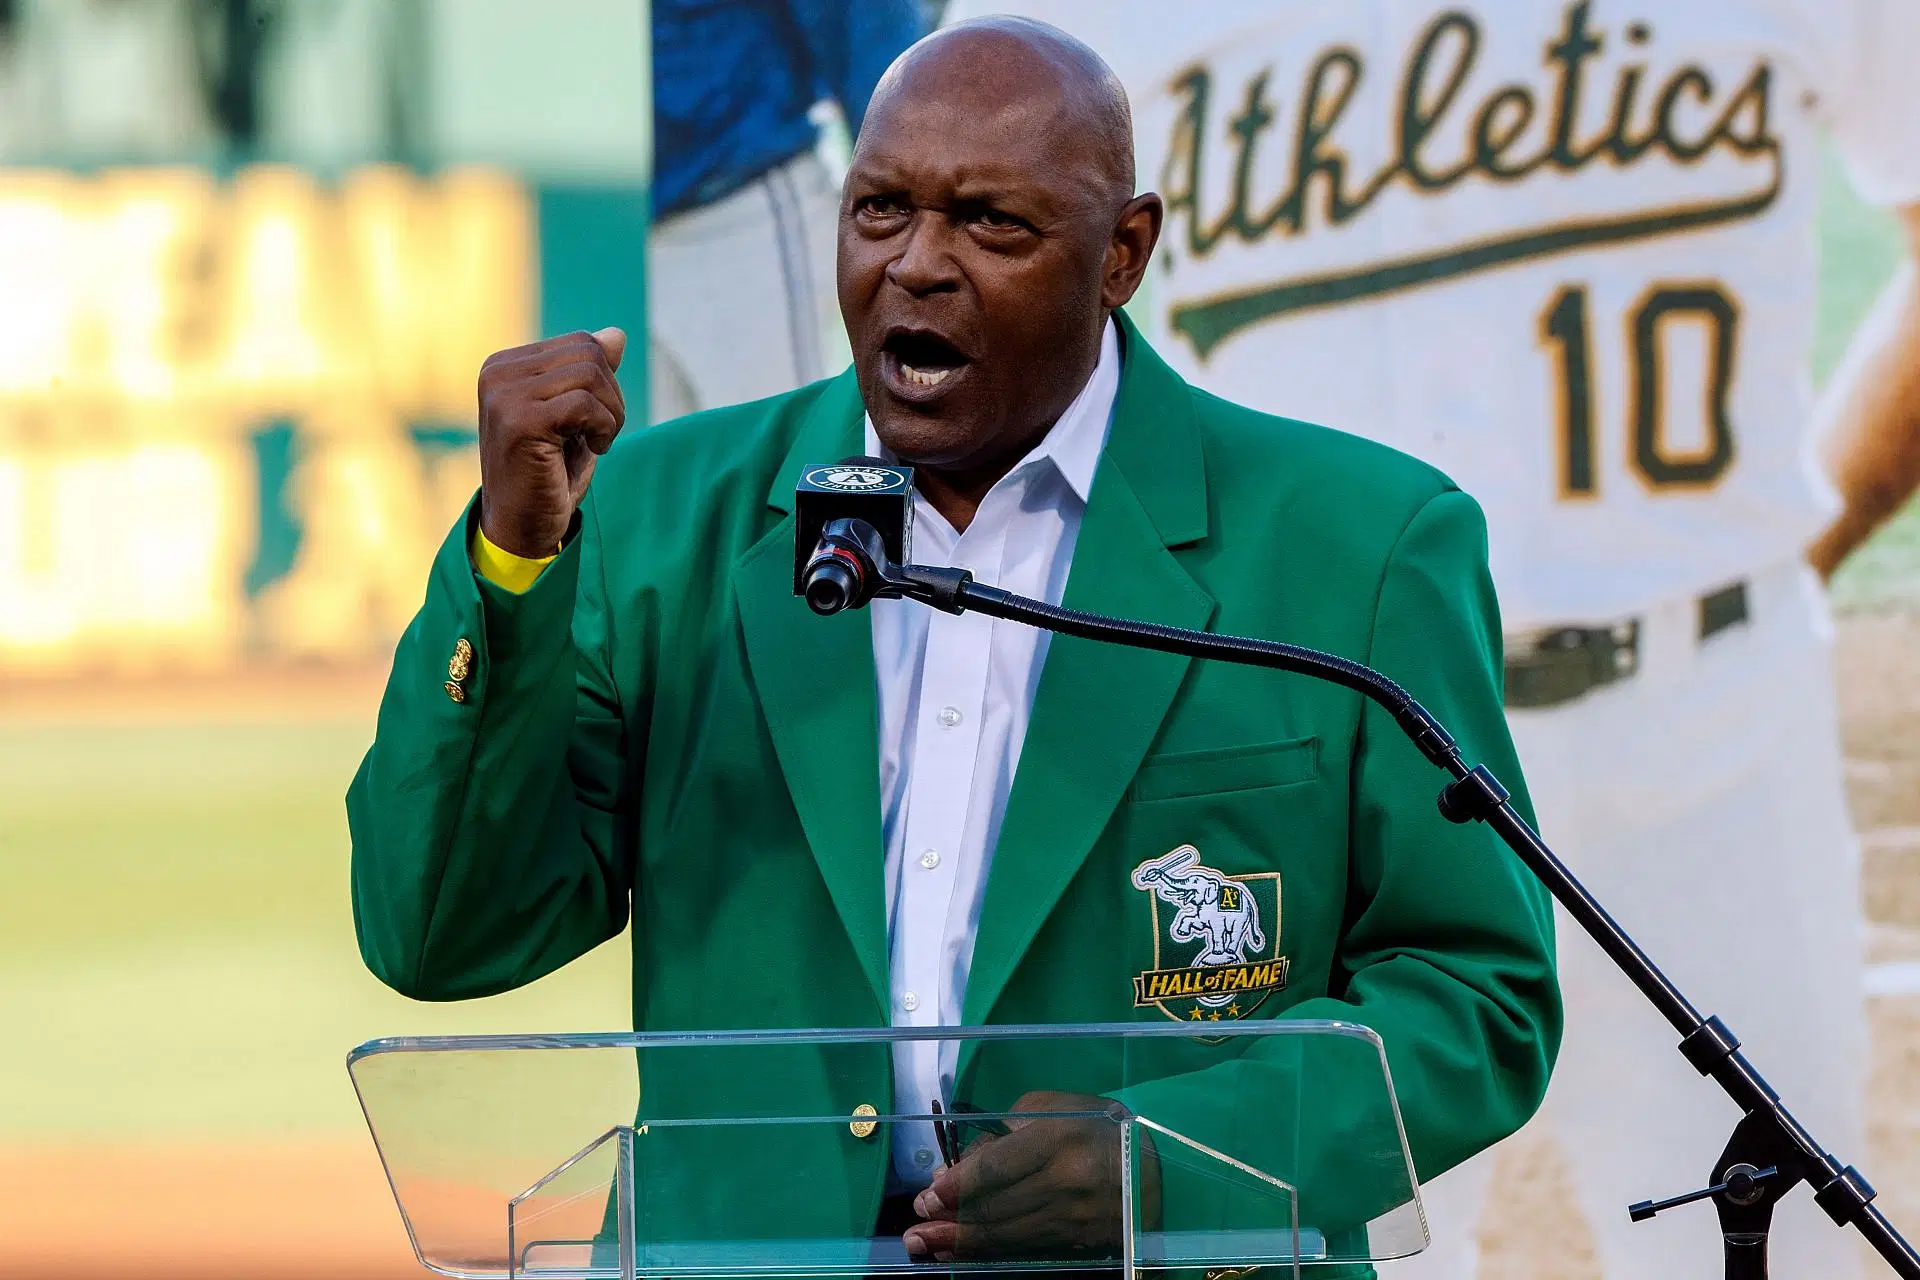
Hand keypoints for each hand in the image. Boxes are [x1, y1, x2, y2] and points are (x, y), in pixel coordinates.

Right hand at [476, 328, 626, 557]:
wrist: (523, 525)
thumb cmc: (549, 473)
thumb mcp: (575, 416)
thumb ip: (590, 374)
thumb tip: (616, 334)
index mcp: (504, 366)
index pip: (580, 343)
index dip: (605, 381)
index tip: (594, 419)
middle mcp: (497, 373)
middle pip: (588, 353)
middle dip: (612, 395)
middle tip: (604, 432)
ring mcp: (504, 395)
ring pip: (591, 375)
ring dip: (611, 414)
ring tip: (598, 441)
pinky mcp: (519, 421)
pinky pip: (586, 404)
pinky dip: (605, 427)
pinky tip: (595, 449)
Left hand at [902, 1091, 1157, 1261]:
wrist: (1159, 1165)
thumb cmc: (1099, 1125)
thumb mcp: (1057, 1107)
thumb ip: (1007, 1129)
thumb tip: (961, 1166)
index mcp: (1059, 1138)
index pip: (1000, 1168)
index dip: (960, 1186)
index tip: (928, 1197)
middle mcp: (1067, 1182)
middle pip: (999, 1208)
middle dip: (952, 1222)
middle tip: (915, 1230)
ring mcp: (1076, 1218)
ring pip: (1009, 1234)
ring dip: (962, 1243)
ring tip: (925, 1247)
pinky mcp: (1080, 1242)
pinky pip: (1026, 1247)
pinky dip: (990, 1252)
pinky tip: (962, 1253)